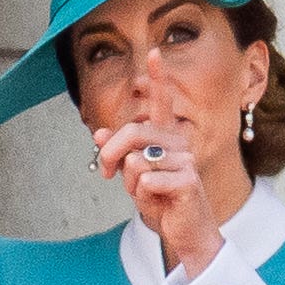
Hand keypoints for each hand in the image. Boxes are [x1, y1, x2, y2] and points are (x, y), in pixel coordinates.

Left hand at [92, 51, 224, 276]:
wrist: (183, 232)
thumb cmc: (160, 202)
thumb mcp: (133, 177)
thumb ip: (119, 155)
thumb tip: (97, 133)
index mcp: (166, 138)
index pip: (162, 103)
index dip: (158, 78)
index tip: (153, 51)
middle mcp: (178, 143)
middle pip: (133, 132)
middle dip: (109, 154)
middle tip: (105, 173)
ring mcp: (185, 161)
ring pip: (136, 160)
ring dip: (128, 182)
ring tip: (142, 192)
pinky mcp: (187, 181)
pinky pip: (146, 181)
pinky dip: (142, 196)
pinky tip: (158, 202)